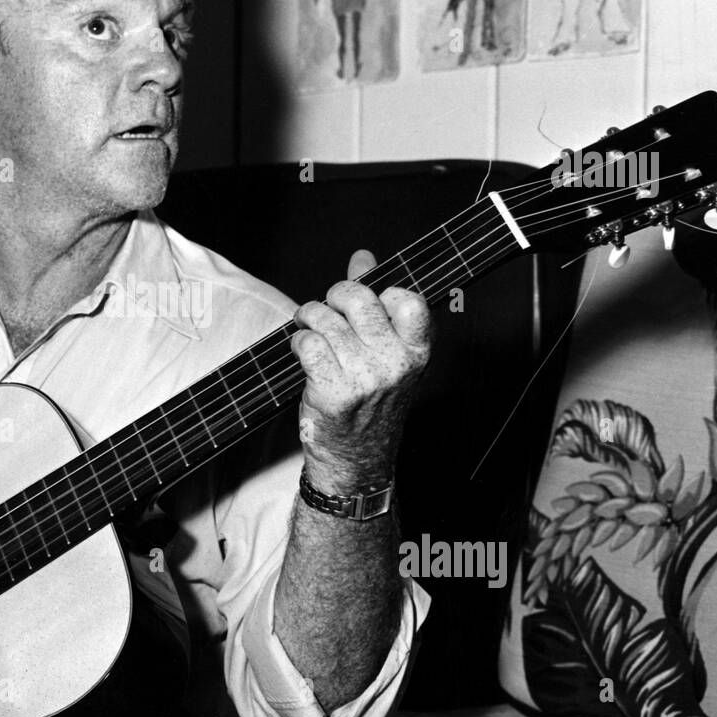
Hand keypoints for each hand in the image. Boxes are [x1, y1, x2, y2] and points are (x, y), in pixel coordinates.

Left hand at [291, 250, 430, 492]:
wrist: (357, 458)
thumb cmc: (370, 402)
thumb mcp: (385, 353)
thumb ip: (375, 303)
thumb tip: (363, 257)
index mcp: (417, 351)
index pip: (408, 299)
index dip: (380, 292)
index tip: (365, 304)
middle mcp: (396, 364)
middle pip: (358, 299)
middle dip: (334, 296)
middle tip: (327, 308)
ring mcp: (366, 378)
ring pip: (326, 320)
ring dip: (309, 319)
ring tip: (310, 330)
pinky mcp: (335, 391)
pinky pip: (308, 343)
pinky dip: (298, 341)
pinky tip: (303, 351)